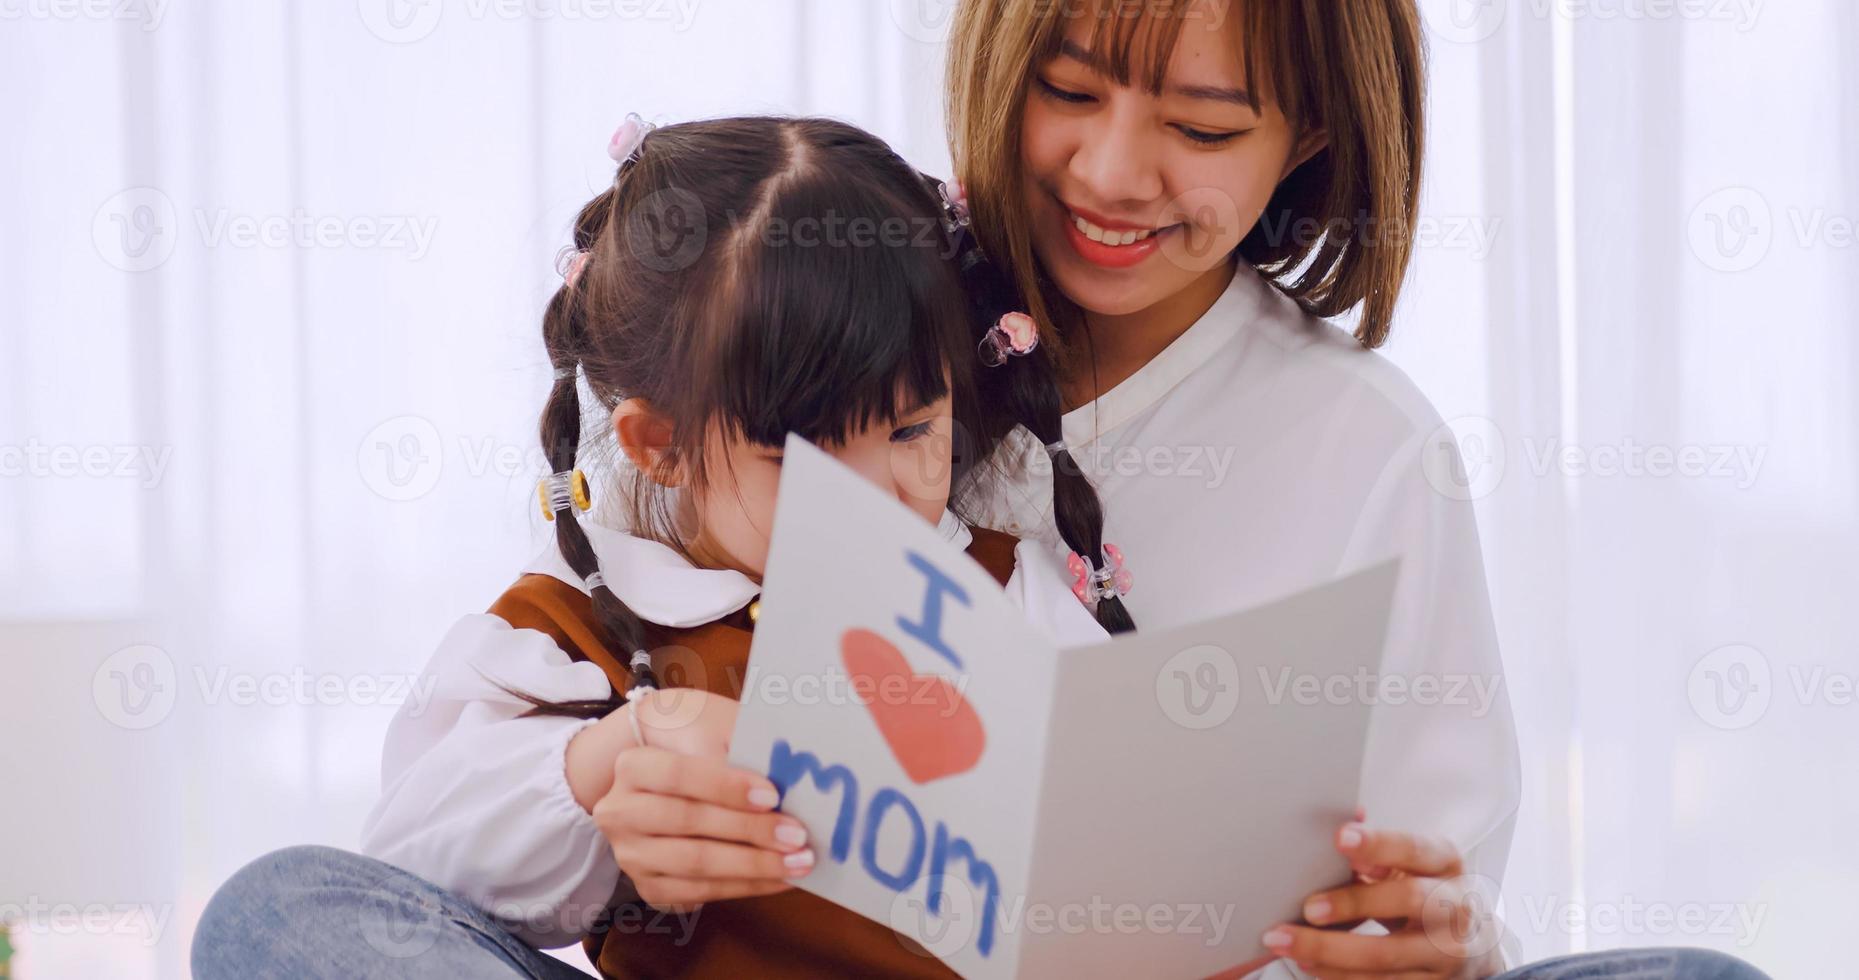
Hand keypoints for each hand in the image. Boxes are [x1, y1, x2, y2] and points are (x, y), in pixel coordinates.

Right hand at [590, 690, 813, 912]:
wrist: (666, 780)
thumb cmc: (699, 748)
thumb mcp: (713, 731)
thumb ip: (740, 749)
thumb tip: (786, 776)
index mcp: (633, 766)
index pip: (678, 774)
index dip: (725, 786)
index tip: (772, 795)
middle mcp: (621, 812)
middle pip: (688, 821)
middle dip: (749, 830)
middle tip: (797, 834)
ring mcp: (632, 854)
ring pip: (695, 863)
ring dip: (753, 865)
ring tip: (798, 861)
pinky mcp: (649, 886)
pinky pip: (701, 892)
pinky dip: (746, 886)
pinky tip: (781, 878)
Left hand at [1260, 821, 1502, 978]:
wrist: (1469, 944)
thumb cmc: (1425, 890)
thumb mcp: (1411, 863)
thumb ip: (1376, 847)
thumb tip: (1347, 819)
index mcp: (1445, 863)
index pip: (1414, 848)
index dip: (1379, 843)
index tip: (1339, 838)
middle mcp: (1454, 906)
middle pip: (1409, 900)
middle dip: (1354, 902)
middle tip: (1308, 907)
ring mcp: (1446, 951)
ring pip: (1388, 956)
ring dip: (1330, 951)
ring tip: (1287, 943)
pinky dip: (1339, 975)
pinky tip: (1309, 965)